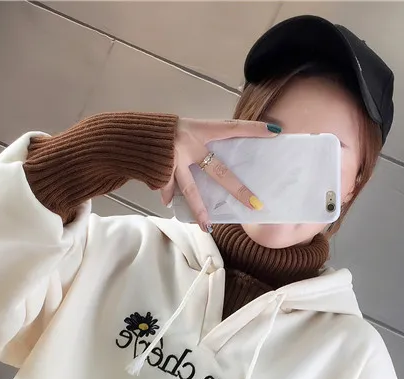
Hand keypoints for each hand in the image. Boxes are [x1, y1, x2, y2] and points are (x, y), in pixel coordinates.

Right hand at [160, 118, 279, 231]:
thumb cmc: (160, 132)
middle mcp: (189, 144)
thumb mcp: (183, 130)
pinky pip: (167, 188)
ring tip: (206, 226)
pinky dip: (167, 195)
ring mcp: (175, 160)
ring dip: (199, 209)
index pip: (231, 128)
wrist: (129, 134)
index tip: (274, 132)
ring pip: (190, 189)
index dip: (252, 129)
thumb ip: (198, 144)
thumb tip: (214, 162)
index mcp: (199, 129)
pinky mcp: (160, 172)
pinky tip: (168, 204)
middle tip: (254, 204)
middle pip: (218, 171)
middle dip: (237, 190)